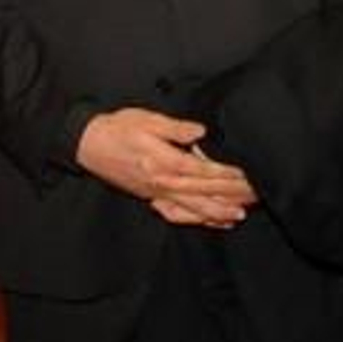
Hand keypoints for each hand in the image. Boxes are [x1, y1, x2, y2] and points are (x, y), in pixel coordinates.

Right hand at [76, 108, 256, 227]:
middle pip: (203, 192)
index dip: (227, 174)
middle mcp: (162, 182)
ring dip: (218, 212)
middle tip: (255, 196)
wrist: (88, 144)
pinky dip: (198, 220)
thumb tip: (201, 131)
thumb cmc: (118, 128)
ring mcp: (157, 193)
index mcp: (164, 162)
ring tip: (241, 214)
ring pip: (193, 208)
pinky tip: (214, 222)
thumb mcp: (147, 120)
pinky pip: (177, 215)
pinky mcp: (151, 198)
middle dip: (230, 195)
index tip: (248, 175)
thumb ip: (176, 128)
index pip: (203, 171)